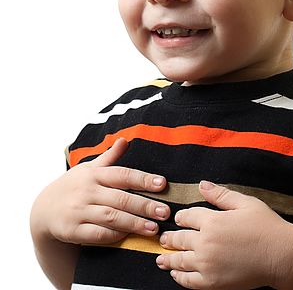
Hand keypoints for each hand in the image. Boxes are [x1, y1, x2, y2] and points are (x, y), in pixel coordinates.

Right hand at [31, 138, 169, 245]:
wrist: (43, 210)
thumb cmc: (74, 186)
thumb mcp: (88, 168)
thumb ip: (109, 157)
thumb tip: (125, 140)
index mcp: (94, 174)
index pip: (122, 174)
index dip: (143, 179)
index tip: (162, 184)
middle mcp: (87, 191)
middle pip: (121, 198)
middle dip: (144, 205)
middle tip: (165, 211)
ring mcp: (78, 211)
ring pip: (111, 217)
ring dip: (134, 223)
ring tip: (153, 228)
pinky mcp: (72, 230)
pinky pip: (97, 234)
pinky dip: (114, 235)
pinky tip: (129, 236)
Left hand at [156, 181, 292, 288]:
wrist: (281, 255)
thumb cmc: (266, 226)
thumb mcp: (244, 203)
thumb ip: (220, 194)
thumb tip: (201, 185)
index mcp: (213, 220)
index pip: (188, 217)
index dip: (182, 217)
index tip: (179, 219)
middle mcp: (206, 242)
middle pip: (179, 239)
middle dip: (170, 238)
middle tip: (163, 238)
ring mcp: (207, 264)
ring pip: (180, 260)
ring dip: (168, 258)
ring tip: (161, 258)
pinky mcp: (212, 282)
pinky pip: (189, 281)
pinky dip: (179, 277)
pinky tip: (175, 274)